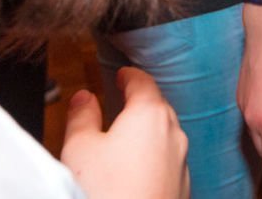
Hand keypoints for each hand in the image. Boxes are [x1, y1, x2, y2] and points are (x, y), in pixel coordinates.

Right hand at [61, 67, 190, 198]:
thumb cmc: (106, 193)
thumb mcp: (80, 148)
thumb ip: (82, 116)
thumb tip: (84, 98)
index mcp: (150, 115)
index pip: (143, 82)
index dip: (129, 76)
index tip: (122, 74)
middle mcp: (174, 134)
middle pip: (158, 107)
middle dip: (140, 103)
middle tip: (121, 101)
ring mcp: (181, 163)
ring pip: (166, 136)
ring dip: (148, 133)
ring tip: (124, 138)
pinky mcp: (182, 188)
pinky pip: (168, 163)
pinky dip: (153, 159)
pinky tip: (134, 172)